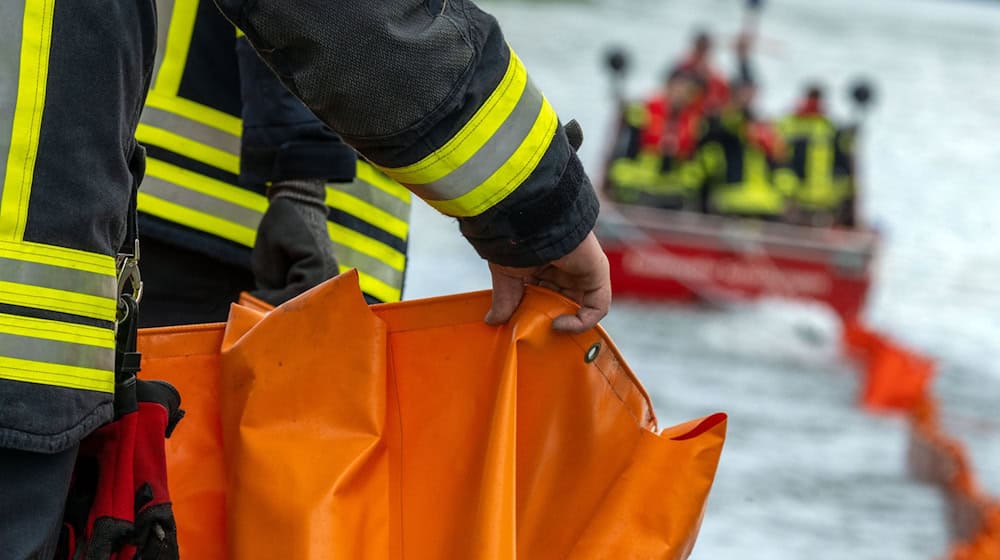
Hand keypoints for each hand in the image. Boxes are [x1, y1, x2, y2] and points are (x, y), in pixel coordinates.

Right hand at [484, 231, 610, 332]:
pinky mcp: (597, 275)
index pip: (547, 298)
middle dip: (549, 320)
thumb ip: (505, 300)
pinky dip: (581, 322)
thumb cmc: (515, 240)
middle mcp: (567, 270)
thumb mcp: (507, 275)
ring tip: (545, 328)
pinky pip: (597, 307)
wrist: (530, 220)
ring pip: (582, 308)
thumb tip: (492, 321)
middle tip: (534, 330)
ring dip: (565, 323)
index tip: (521, 324)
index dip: (536, 314)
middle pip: (564, 305)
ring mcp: (583, 273)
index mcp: (546, 267)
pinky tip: (558, 324)